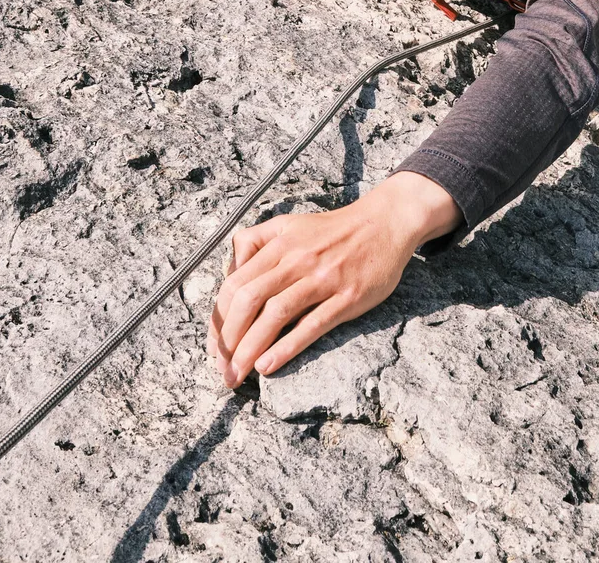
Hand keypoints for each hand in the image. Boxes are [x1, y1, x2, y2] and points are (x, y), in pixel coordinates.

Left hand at [207, 172, 458, 387]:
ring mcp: (323, 278)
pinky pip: (312, 324)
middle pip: (248, 300)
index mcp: (279, 243)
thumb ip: (255, 242)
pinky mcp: (348, 296)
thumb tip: (228, 274)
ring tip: (236, 375)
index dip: (218, 319)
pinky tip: (268, 365)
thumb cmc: (334, 230)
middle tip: (220, 368)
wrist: (385, 223)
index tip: (213, 345)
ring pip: (275, 314)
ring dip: (249, 349)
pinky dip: (286, 347)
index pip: (235, 283)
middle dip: (227, 339)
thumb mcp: (289, 224)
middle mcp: (297, 259)